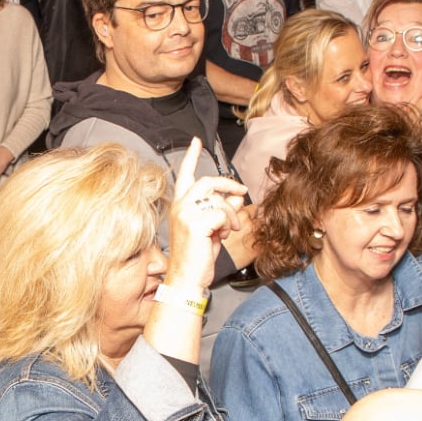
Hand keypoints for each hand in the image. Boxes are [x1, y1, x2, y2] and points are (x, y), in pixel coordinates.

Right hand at [163, 144, 246, 289]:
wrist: (187, 279)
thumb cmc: (196, 257)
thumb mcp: (213, 229)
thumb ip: (222, 210)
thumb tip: (235, 196)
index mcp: (180, 206)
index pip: (185, 175)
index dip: (192, 156)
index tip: (197, 141)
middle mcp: (180, 207)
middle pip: (208, 181)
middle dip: (228, 184)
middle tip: (242, 192)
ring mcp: (185, 214)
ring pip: (218, 199)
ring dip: (231, 214)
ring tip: (230, 228)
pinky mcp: (194, 223)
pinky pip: (222, 213)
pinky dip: (229, 223)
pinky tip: (224, 234)